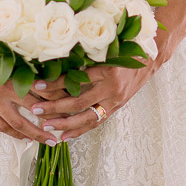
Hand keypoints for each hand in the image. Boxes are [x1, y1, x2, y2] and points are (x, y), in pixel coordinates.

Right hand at [0, 45, 69, 143]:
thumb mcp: (10, 52)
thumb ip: (28, 66)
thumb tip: (53, 76)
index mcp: (10, 74)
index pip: (39, 93)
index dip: (55, 100)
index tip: (69, 105)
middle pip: (29, 113)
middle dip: (46, 125)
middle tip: (60, 136)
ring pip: (13, 124)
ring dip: (31, 135)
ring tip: (46, 141)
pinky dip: (12, 133)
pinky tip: (23, 138)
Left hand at [27, 57, 159, 141]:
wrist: (150, 58)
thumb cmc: (126, 49)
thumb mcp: (106, 49)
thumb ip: (86, 56)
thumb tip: (56, 61)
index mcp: (107, 71)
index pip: (77, 80)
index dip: (56, 83)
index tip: (39, 85)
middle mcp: (111, 89)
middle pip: (79, 102)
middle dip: (55, 107)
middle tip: (35, 109)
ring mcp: (114, 101)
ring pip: (86, 117)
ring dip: (64, 123)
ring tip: (46, 126)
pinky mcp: (116, 108)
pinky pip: (96, 122)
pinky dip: (79, 130)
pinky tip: (64, 136)